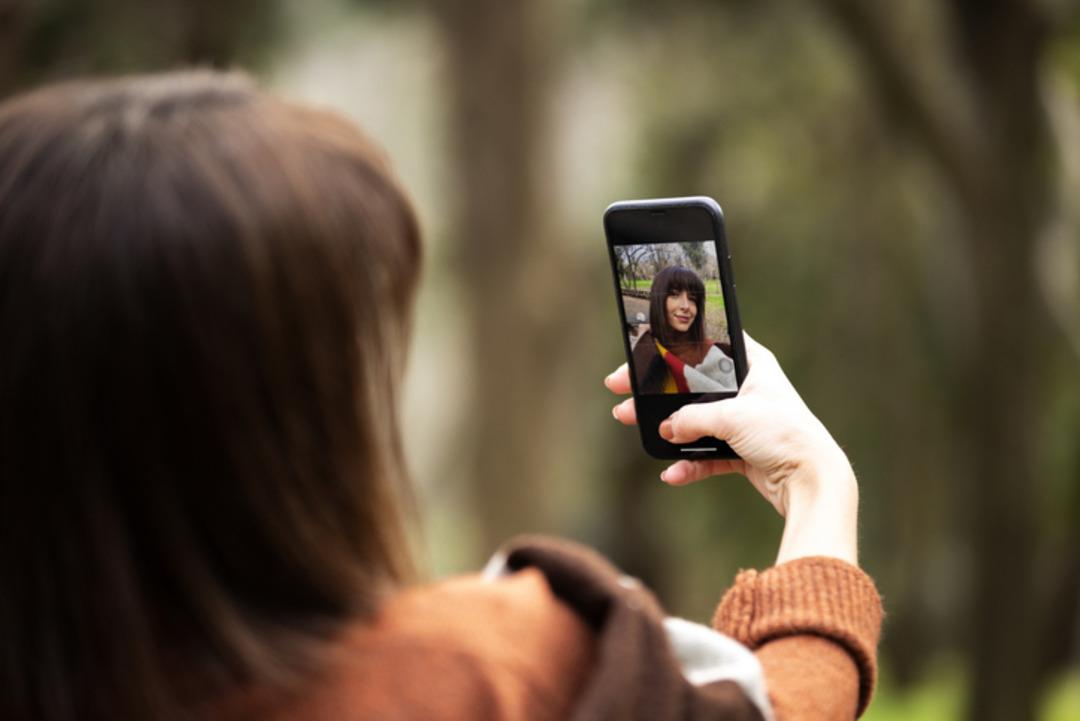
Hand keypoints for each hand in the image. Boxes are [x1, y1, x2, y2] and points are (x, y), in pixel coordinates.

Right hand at [606, 332, 858, 564]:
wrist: (813, 480)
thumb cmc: (785, 435)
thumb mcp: (732, 417)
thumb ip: (691, 419)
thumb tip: (665, 427)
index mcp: (752, 364)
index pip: (705, 345)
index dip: (671, 348)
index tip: (640, 354)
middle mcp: (748, 389)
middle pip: (691, 385)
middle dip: (656, 392)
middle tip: (622, 392)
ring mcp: (745, 422)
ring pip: (695, 421)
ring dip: (666, 427)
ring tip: (632, 424)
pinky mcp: (744, 452)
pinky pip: (707, 455)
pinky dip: (688, 464)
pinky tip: (672, 473)